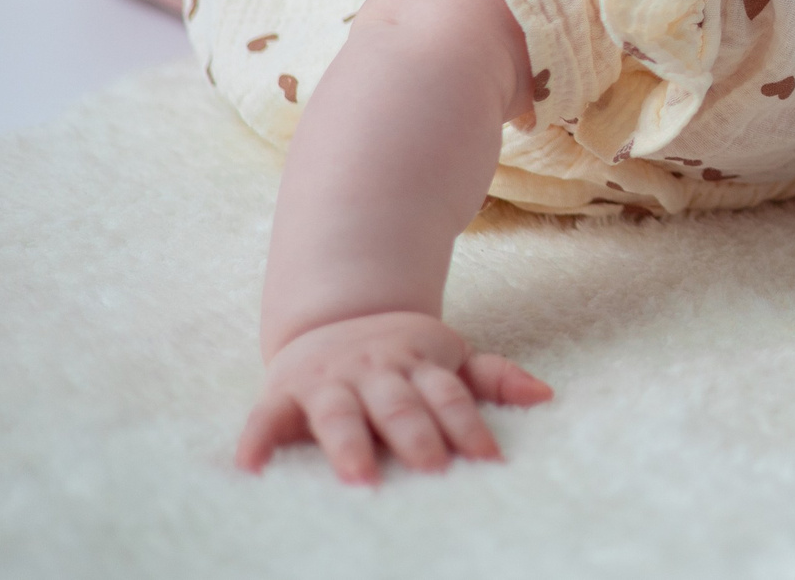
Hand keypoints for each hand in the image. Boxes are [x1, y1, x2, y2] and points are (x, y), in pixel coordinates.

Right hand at [236, 311, 550, 483]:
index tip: (489, 457)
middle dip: (417, 436)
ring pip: (340, 414)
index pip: (449, 396)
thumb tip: (544, 394)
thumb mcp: (448, 358)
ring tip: (360, 479)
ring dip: (350, 445)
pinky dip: (256, 440)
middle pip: (400, 405)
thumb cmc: (402, 356)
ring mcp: (329, 382)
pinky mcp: (284, 394)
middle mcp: (375, 373)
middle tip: (433, 469)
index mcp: (418, 365)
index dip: (469, 424)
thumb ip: (491, 377)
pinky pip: (266, 418)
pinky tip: (250, 468)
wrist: (335, 315)